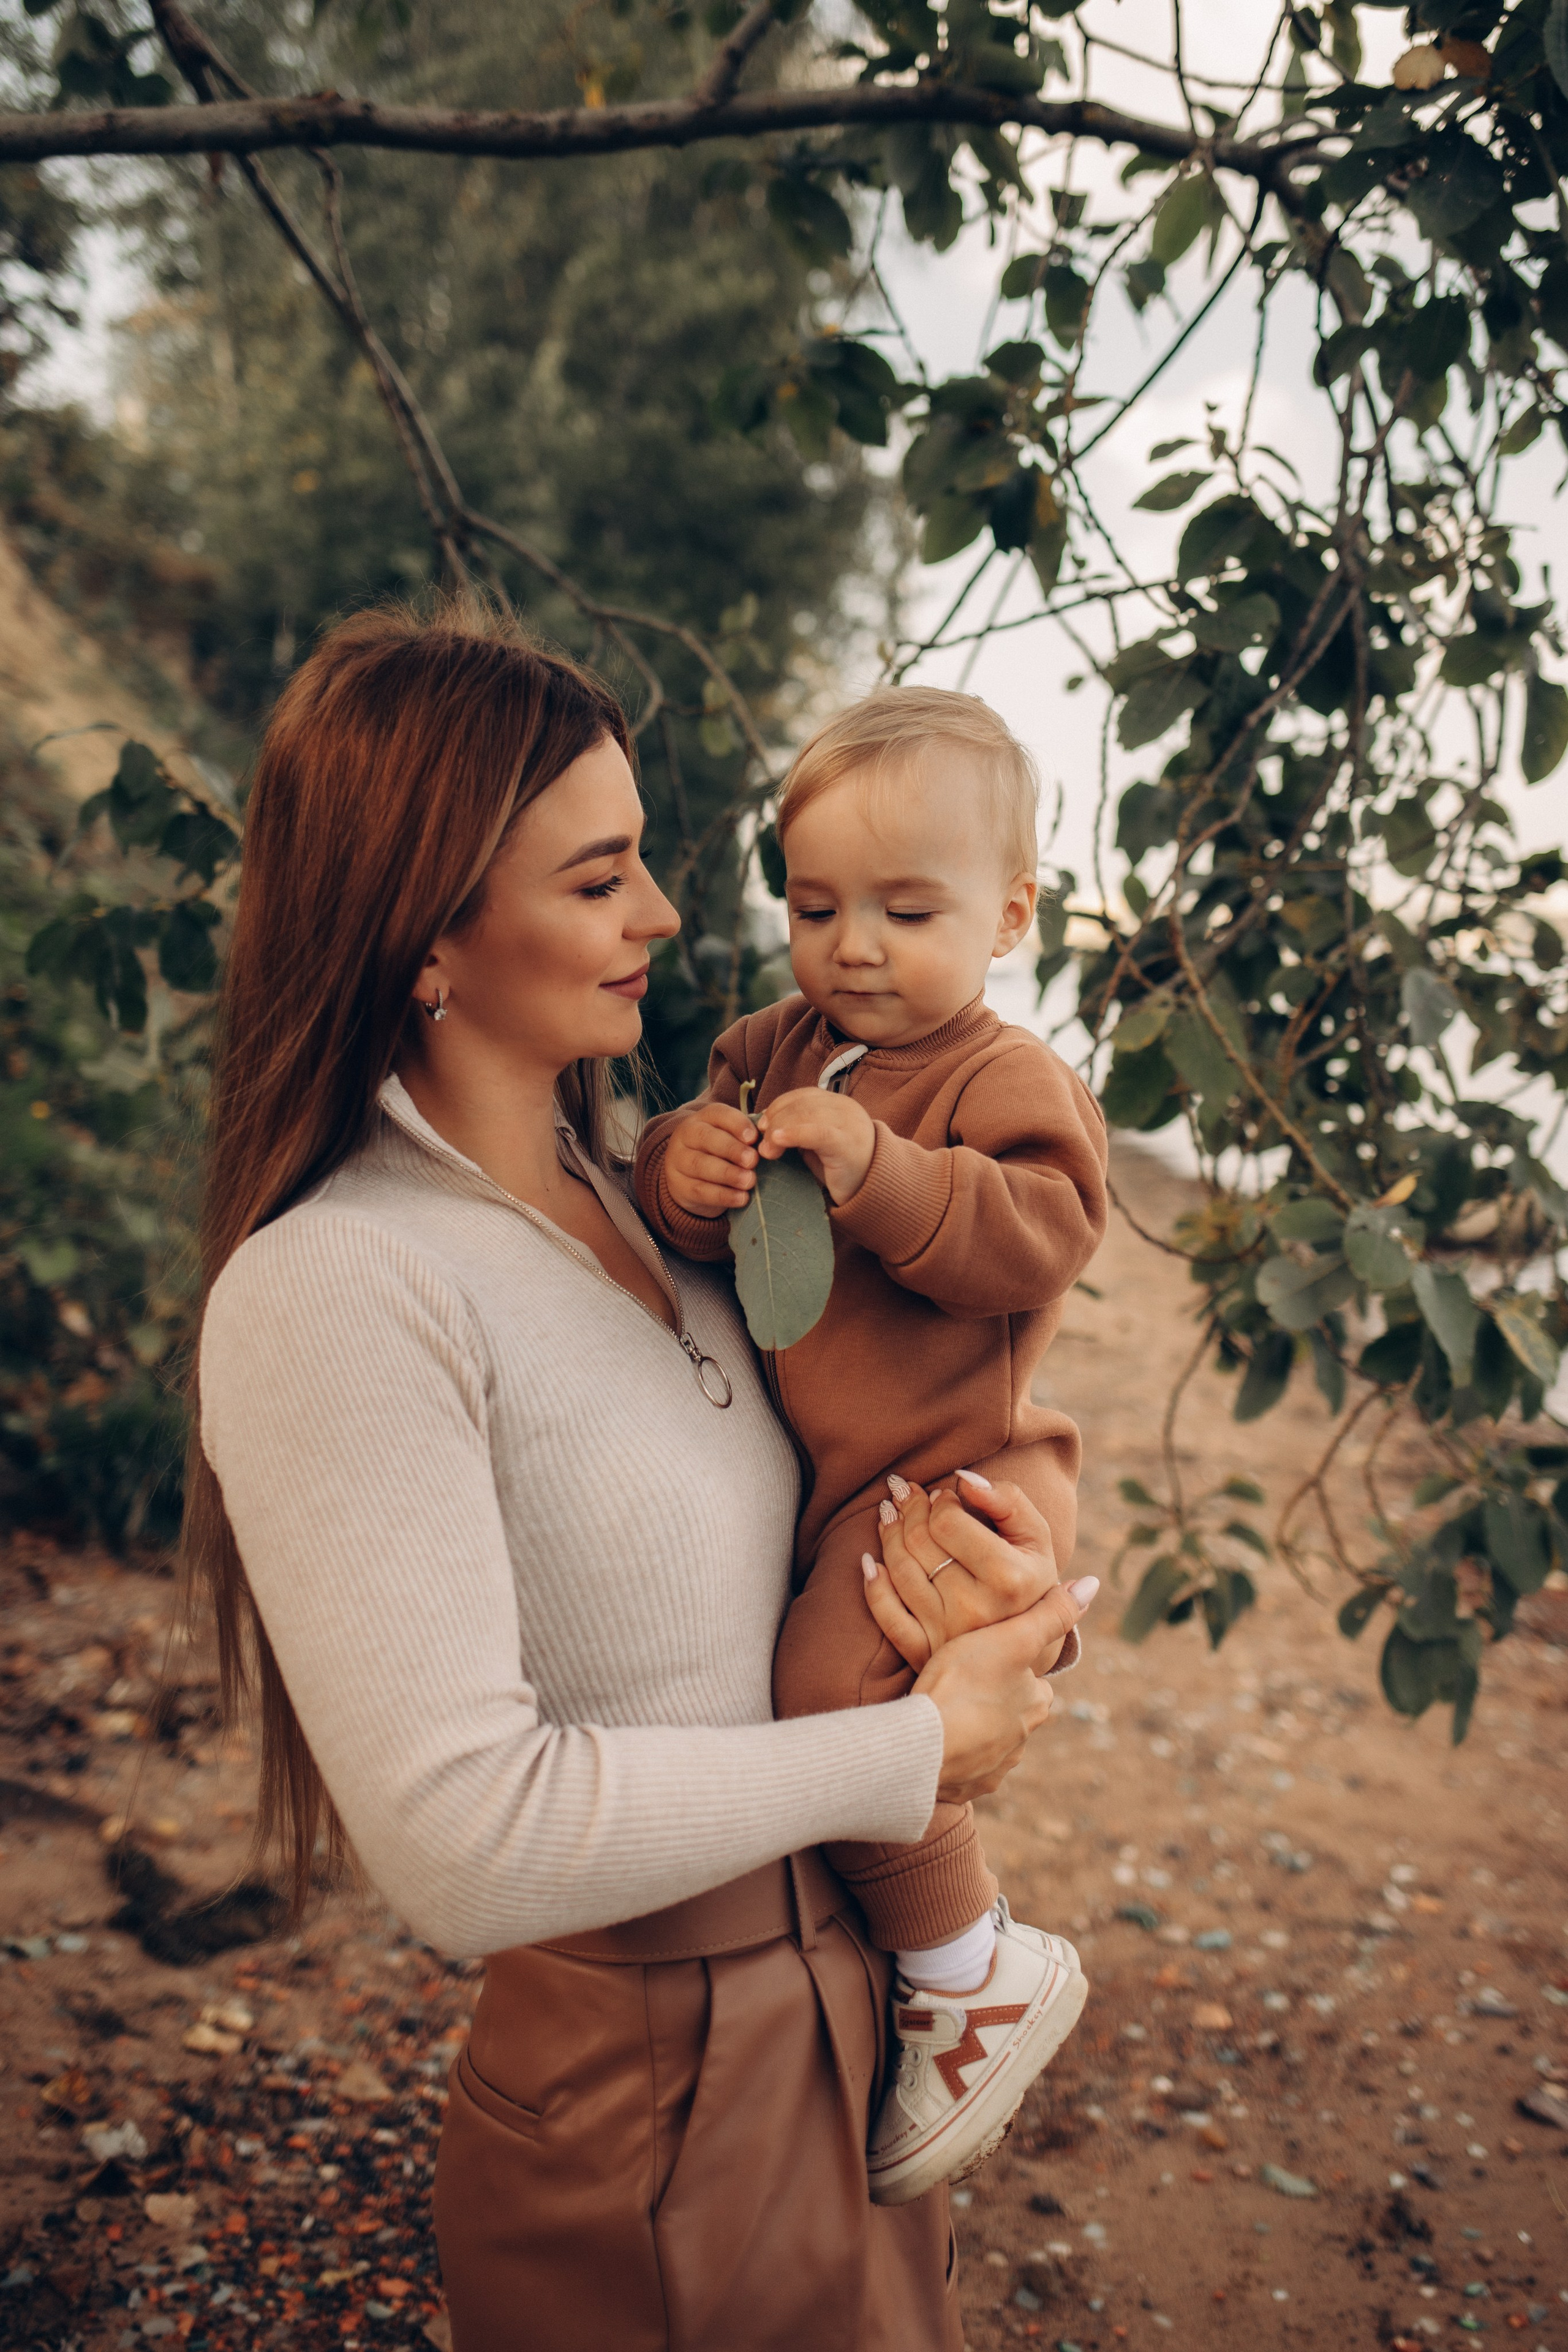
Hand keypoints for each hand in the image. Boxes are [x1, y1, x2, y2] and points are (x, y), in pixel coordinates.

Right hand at [662, 1103, 759, 1216]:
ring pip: (701, 1165)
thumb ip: (748, 1137)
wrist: (689, 1177)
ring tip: (750, 1181)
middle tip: (753, 1161)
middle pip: (706, 1138)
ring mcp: (678, 1160)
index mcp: (703, 1118)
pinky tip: (741, 1198)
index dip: (736, 1124)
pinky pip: (700, 1190)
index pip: (718, 1114)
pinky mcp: (678, 1186)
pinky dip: (723, 1196)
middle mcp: (686, 1135)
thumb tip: (772, 1137)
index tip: (754, 1137)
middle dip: (732, 1149)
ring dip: (728, 1174)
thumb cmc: (720, 1153)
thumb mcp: (731, 1139)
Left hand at [758, 1087, 874, 1204]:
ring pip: (806, 1114)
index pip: (802, 1096)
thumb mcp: (816, 1143)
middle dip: (776, 1121)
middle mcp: (845, 1108)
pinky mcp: (847, 1143)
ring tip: (767, 1151)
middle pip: (801, 1104)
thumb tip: (765, 1124)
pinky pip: (817, 1132)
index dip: (778, 1107)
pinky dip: (794, 1134)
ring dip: (779, 1130)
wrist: (872, 1190)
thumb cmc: (840, 1168)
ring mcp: (848, 1124)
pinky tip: (778, 1141)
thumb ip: (798, 1129)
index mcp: (838, 1104)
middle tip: (761, 1144)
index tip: (762, 1125)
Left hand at [864, 1469, 1097, 1674]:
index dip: (939, 1501)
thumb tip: (963, 1480)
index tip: (942, 1494)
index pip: (948, 1523)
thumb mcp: (1035, 1536)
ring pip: (899, 1572)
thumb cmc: (1029, 1576)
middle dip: (908, 1509)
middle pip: (919, 1544)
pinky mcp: (925, 1652)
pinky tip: (870, 1562)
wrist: (1024, 1642)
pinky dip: (874, 1587)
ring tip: (889, 1514)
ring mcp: (946, 1634)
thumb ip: (1008, 1501)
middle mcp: (975, 1609)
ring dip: (888, 1535)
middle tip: (905, 1493)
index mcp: (1008, 1578)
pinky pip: (888, 1618)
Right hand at [911, 1582, 1092, 1804]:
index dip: (1012, 1665)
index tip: (988, 1657)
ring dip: (973, 1728)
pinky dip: (953, 1754)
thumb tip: (1093, 1584)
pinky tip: (934, 1740)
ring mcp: (992, 1768)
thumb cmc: (964, 1684)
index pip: (1034, 1682)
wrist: (922, 1746)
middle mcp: (1021, 1742)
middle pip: (1012, 1712)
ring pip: (988, 1741)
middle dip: (994, 1700)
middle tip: (962, 1682)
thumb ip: (1051, 1613)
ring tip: (945, 1710)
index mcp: (1035, 1705)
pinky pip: (962, 1767)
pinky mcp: (963, 1786)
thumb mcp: (1011, 1637)